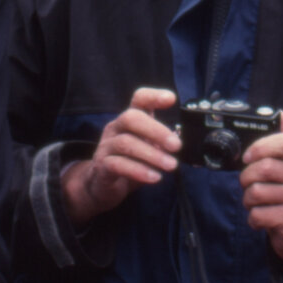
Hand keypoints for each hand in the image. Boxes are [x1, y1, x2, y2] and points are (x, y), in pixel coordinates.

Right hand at [60, 89, 179, 226]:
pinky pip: (117, 165)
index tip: (171, 99)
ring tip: (171, 165)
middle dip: (156, 130)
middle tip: (176, 146)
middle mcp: (115, 129)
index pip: (138, 100)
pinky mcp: (102, 167)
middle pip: (130, 118)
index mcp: (129, 121)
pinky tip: (154, 177)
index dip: (153, 96)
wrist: (102, 186)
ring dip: (152, 154)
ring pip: (125, 143)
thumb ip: (162, 142)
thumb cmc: (130, 162)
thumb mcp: (148, 148)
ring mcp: (106, 147)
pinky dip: (138, 171)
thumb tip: (180, 140)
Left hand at [240, 116, 282, 270]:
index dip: (260, 147)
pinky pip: (257, 215)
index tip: (247, 157)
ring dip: (248, 201)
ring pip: (255, 193)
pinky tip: (264, 219)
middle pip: (263, 169)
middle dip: (245, 179)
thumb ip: (279, 144)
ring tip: (258, 204)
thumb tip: (280, 114)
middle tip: (249, 186)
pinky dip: (253, 219)